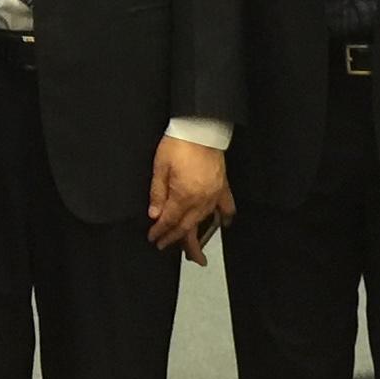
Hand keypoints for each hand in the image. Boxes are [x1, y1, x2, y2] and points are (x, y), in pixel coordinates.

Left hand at [148, 137, 234, 263]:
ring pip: (204, 221)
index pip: (170, 220)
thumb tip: (155, 214)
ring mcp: (214, 195)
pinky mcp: (223, 187)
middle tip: (165, 247)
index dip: (160, 231)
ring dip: (196, 235)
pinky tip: (223, 226)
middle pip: (187, 226)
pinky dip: (225, 218)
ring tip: (192, 251)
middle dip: (175, 239)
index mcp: (184, 195)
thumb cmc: (179, 144)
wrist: (201, 128)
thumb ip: (158, 193)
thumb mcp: (160, 167)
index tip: (153, 238)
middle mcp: (201, 199)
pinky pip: (226, 207)